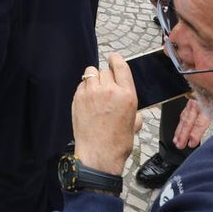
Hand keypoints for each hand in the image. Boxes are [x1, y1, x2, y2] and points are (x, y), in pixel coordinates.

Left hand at [71, 53, 138, 175]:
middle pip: (105, 70)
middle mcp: (110, 90)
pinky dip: (85, 89)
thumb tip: (129, 103)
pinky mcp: (78, 98)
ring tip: (96, 92)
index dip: (116, 59)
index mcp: (127, 95)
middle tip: (106, 89)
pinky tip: (88, 101)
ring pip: (91, 73)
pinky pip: (82, 85)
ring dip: (94, 80)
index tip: (113, 57)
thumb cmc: (118, 142)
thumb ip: (133, 107)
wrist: (99, 154)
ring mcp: (92, 93)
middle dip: (106, 77)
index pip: (121, 66)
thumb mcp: (134, 122)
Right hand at [173, 98, 210, 149]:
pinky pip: (185, 112)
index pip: (199, 121)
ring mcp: (193, 100)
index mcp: (206, 102)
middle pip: (188, 119)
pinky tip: (180, 128)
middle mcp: (197, 101)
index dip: (195, 132)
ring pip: (185, 116)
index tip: (192, 142)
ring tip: (177, 141)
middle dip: (183, 133)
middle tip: (180, 144)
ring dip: (180, 130)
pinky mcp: (191, 99)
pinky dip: (181, 122)